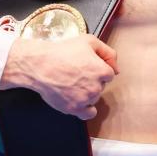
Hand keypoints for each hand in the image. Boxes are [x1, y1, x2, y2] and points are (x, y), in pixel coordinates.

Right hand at [0, 34, 118, 119]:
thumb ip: (108, 52)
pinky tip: (78, 100)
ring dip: (87, 93)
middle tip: (77, 73)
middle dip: (92, 80)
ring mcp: (85, 100)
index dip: (98, 68)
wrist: (40, 65)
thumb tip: (116, 69)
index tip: (87, 66)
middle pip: (101, 86)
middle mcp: (96, 87)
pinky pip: (88, 114)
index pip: (109, 73)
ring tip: (72, 83)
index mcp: (102, 71)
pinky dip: (86, 108)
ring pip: (94, 98)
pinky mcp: (73, 109)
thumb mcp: (89, 41)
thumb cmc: (62, 51)